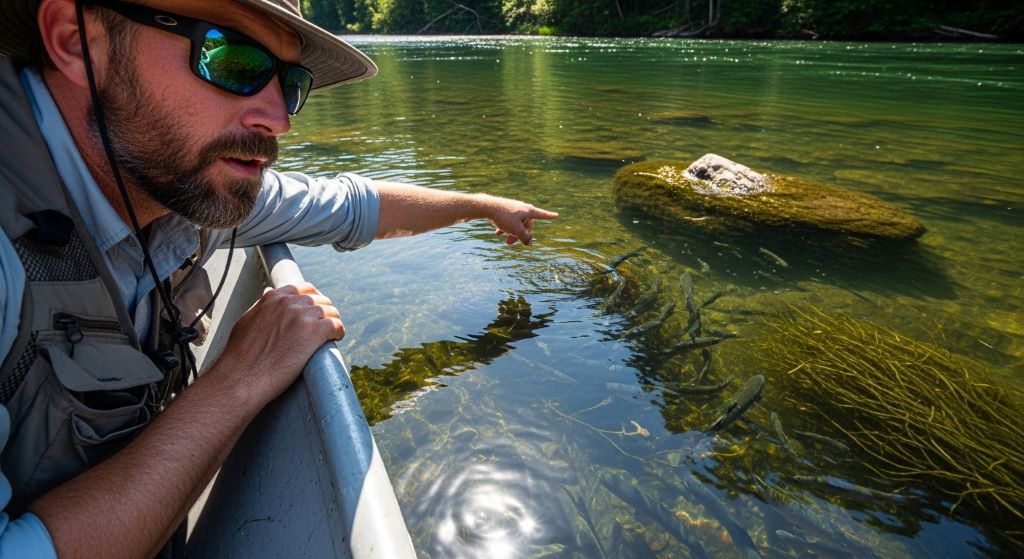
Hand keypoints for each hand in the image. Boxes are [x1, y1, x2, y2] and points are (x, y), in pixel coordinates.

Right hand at [216, 282, 343, 406]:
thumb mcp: (247, 320)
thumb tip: (268, 292)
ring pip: (330, 311)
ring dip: (333, 322)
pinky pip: (336, 325)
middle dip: (325, 312)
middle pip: (320, 300)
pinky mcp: (314, 332)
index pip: (304, 289)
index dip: (314, 300)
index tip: (316, 311)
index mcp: (274, 298)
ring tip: (332, 334)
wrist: (242, 377)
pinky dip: (339, 331)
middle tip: (325, 325)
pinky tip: (336, 338)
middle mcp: (289, 302)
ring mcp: (302, 315)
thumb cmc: (241, 355)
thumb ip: (262, 306)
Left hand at [484, 195, 558, 245]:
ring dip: (512, 233)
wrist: (486, 206)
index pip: (541, 215)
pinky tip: (497, 233)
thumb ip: (525, 237)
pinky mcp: (505, 209)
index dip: (549, 216)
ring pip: (517, 223)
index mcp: (528, 210)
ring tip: (505, 240)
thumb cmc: (503, 217)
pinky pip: (509, 221)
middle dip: (521, 234)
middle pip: (527, 224)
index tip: (557, 215)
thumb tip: (530, 243)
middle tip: (510, 243)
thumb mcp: (516, 230)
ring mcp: (513, 208)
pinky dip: (505, 227)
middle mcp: (522, 207)